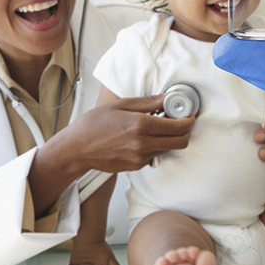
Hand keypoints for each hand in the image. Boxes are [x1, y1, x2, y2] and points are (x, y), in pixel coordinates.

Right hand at [29, 95, 193, 214]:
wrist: (76, 149)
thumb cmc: (93, 125)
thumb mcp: (120, 105)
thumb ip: (148, 102)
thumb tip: (168, 98)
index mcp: (140, 126)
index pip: (178, 126)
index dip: (188, 119)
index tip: (188, 113)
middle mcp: (143, 144)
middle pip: (181, 142)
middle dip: (185, 131)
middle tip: (180, 120)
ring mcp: (140, 158)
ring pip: (168, 149)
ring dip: (169, 138)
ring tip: (156, 126)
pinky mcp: (136, 166)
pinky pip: (154, 155)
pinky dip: (155, 145)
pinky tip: (142, 137)